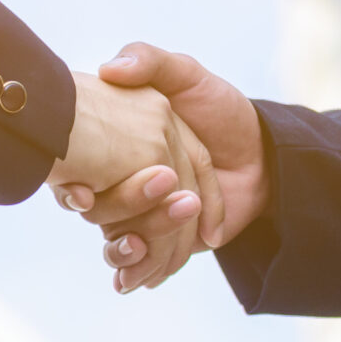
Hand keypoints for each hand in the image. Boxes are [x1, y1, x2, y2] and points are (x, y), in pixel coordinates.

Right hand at [67, 43, 267, 292]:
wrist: (264, 155)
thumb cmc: (222, 110)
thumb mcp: (186, 75)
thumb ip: (149, 61)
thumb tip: (109, 68)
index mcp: (118, 146)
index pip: (84, 170)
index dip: (76, 186)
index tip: (80, 197)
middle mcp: (123, 182)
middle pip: (100, 211)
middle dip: (108, 219)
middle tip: (120, 223)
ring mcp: (143, 214)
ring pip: (119, 241)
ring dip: (122, 251)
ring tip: (136, 247)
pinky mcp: (164, 241)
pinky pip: (144, 263)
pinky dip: (136, 273)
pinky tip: (133, 280)